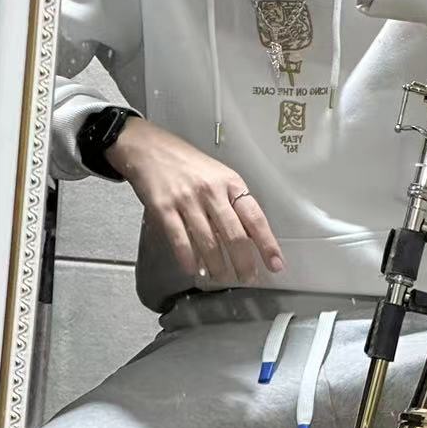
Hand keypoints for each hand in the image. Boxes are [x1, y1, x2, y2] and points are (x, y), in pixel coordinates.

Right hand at [110, 117, 284, 284]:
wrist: (151, 150)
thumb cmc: (190, 165)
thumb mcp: (219, 176)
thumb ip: (232, 203)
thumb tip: (248, 237)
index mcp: (231, 183)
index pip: (255, 218)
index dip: (267, 243)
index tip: (275, 263)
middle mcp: (212, 192)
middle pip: (234, 234)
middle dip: (244, 262)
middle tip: (248, 277)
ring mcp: (187, 201)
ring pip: (208, 242)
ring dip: (217, 265)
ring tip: (222, 277)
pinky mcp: (163, 209)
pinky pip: (180, 240)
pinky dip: (188, 259)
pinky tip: (194, 270)